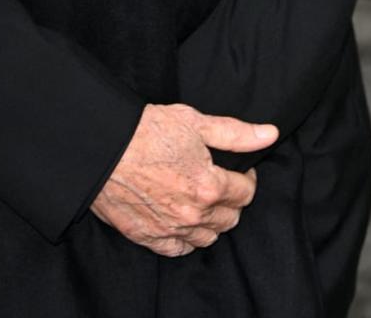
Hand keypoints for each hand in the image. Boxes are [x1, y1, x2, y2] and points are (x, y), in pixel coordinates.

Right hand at [89, 103, 277, 257]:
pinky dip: (186, 237)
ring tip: (200, 198)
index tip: (238, 169)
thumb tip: (269, 134)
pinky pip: (180, 248)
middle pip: (230, 217)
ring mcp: (171, 229)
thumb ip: (235, 133)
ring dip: (211, 220)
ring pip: (208, 236)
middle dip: (230, 199)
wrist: (101, 147)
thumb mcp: (194, 122)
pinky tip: (182, 218)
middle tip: (218, 181)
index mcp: (208, 186)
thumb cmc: (145, 130)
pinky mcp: (149, 237)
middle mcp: (193, 214)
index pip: (246, 193)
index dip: (246, 178)